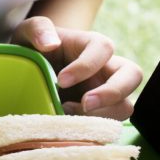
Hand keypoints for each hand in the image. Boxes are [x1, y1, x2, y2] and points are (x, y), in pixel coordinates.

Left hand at [13, 16, 142, 119]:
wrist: (26, 71)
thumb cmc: (32, 48)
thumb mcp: (27, 32)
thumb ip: (38, 30)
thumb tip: (50, 43)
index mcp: (91, 45)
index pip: (104, 49)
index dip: (86, 65)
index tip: (61, 80)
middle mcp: (105, 69)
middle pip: (132, 76)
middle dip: (112, 92)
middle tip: (84, 104)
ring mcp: (104, 93)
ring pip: (125, 105)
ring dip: (102, 115)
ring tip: (68, 116)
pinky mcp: (95, 114)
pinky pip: (106, 125)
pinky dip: (91, 129)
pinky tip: (66, 127)